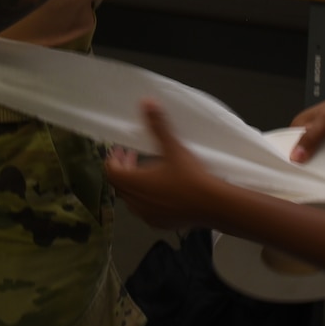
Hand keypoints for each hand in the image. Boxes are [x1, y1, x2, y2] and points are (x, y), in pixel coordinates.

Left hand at [103, 103, 228, 231]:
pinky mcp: (159, 224)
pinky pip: (145, 211)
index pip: (111, 172)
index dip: (112, 160)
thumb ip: (158, 125)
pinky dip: (146, 198)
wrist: (212, 204)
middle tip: (132, 156)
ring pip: (132, 199)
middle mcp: (136, 202)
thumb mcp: (173, 147)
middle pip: (120, 185)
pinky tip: (161, 190)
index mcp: (135, 184)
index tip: (120, 149)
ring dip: (134, 184)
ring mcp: (147, 216)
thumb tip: (147, 101)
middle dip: (124, 169)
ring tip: (147, 172)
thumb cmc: (190, 175)